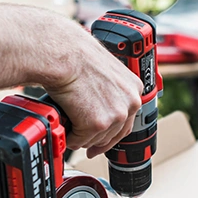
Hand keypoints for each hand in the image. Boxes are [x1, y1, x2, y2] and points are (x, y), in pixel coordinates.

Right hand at [46, 27, 142, 157]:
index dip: (112, 131)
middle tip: (85, 141)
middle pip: (114, 134)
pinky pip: (80, 141)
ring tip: (70, 128)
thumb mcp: (105, 71)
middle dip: (97, 140)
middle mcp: (129, 103)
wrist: (64, 55)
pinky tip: (65, 129)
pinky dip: (70, 138)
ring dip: (82, 138)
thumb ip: (110, 89)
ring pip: (97, 139)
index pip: (128, 119)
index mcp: (133, 88)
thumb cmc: (77, 56)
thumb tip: (101, 101)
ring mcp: (115, 115)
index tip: (103, 137)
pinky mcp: (97, 124)